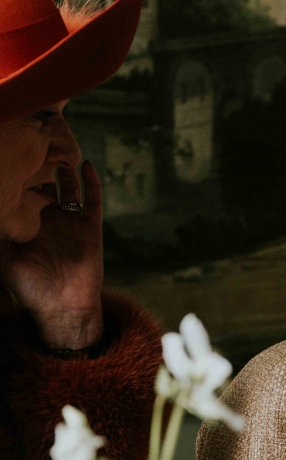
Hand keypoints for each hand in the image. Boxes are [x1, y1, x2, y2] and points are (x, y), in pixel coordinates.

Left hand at [0, 162, 103, 348]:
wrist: (63, 306)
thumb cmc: (29, 288)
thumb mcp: (3, 258)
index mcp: (26, 225)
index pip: (21, 193)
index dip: (18, 175)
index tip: (13, 154)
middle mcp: (48, 220)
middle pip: (45, 185)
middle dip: (39, 165)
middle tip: (34, 141)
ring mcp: (71, 222)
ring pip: (68, 188)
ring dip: (64, 169)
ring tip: (58, 146)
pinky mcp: (90, 227)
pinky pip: (92, 200)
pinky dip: (90, 182)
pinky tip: (85, 165)